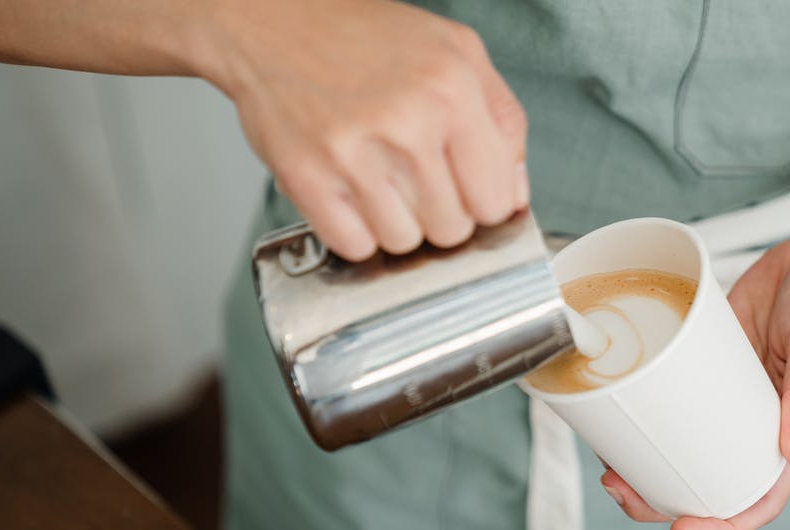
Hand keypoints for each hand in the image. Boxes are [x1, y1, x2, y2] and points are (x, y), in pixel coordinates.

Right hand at [202, 0, 527, 258]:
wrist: (273, 19)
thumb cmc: (366, 36)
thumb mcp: (458, 51)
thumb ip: (504, 121)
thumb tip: (516, 195)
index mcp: (453, 91)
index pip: (497, 202)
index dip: (482, 202)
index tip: (465, 189)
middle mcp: (408, 123)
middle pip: (453, 229)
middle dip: (440, 212)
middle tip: (416, 178)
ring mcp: (354, 154)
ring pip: (405, 242)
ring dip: (397, 223)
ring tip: (380, 179)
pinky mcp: (308, 178)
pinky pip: (355, 246)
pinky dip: (355, 231)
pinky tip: (351, 193)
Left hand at [600, 231, 789, 529]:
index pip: (761, 497)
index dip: (723, 525)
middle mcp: (758, 421)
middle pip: (709, 480)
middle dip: (661, 497)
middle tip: (618, 488)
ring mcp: (729, 394)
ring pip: (684, 444)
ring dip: (645, 462)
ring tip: (606, 461)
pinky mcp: (706, 362)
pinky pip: (673, 396)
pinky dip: (645, 409)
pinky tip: (615, 409)